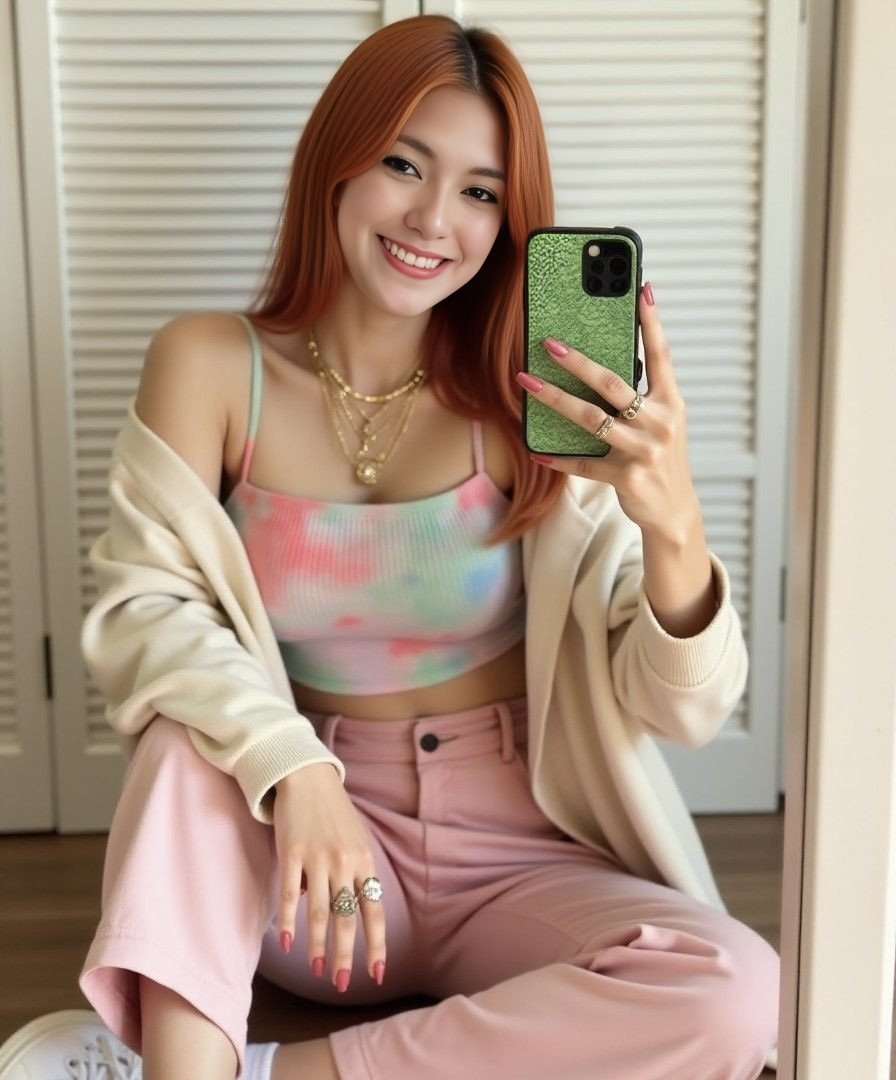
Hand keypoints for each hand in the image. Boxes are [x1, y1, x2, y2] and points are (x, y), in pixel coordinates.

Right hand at [273, 763, 384, 991]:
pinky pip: (289, 896)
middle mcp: (344, 863)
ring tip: (317, 970)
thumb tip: (336, 911)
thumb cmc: (333, 813)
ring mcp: (317, 859)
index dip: (376, 945)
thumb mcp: (353, 841)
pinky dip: (288, 923)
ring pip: (320, 914)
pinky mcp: (291, 854)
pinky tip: (287, 944)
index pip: (374, 911)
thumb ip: (352, 875)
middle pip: (347, 920)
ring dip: (318, 947)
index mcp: (364, 862)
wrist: (308, 777)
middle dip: (345, 956)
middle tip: (341, 983)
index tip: (376, 973)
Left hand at [518, 283, 700, 542]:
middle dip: (578, 361)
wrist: (674, 510)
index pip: (661, 354)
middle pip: (612, 383)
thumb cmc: (659, 456)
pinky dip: (557, 458)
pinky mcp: (625, 478)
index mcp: (672, 402)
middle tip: (549, 342)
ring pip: (590, 419)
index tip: (640, 288)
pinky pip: (583, 463)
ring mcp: (643, 451)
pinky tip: (536, 449)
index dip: (651, 321)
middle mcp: (660, 422)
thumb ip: (639, 395)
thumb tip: (597, 361)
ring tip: (526, 382)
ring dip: (554, 399)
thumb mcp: (660, 422)